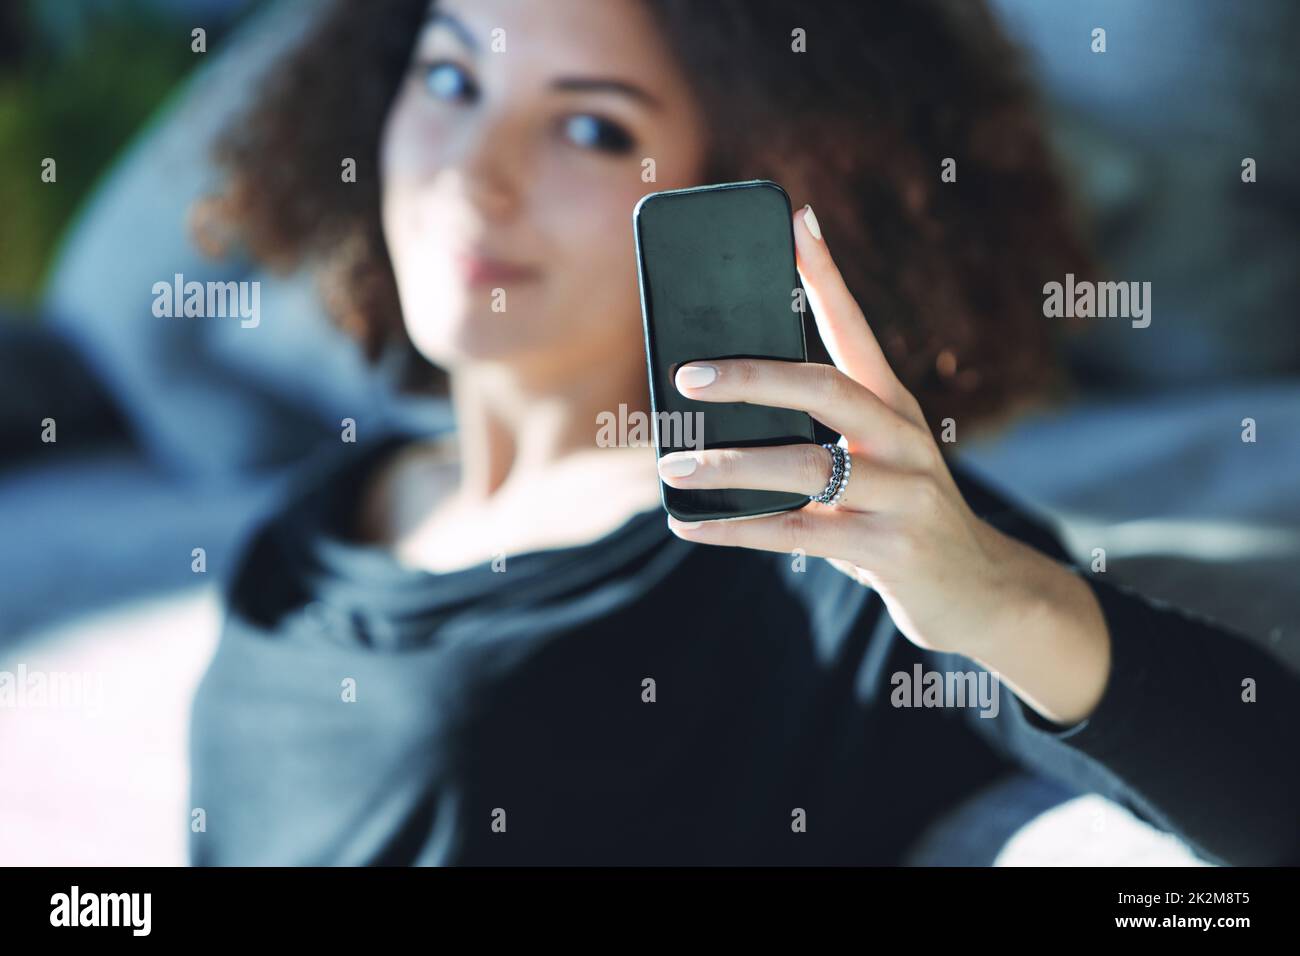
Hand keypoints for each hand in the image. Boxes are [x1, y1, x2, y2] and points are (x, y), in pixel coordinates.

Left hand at [659, 203, 1045, 658]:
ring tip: (675, 464)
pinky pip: (799, 535)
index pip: (857, 327)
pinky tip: (689, 524)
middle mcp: (904, 439)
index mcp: (894, 406)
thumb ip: (819, 428)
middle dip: (754, 378)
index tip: (795, 221)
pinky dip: (737, 529)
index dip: (827, 274)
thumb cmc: (901, 509)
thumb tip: (719, 401)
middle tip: (687, 376)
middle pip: (826, 390)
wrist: (978, 587)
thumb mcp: (875, 456)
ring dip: (733, 466)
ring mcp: (904, 495)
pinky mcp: (891, 550)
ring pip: (808, 469)